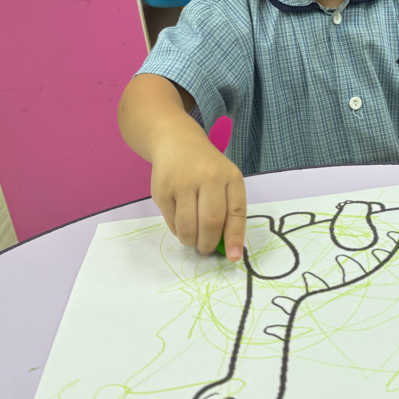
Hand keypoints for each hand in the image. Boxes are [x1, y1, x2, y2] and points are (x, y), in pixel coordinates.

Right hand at [150, 124, 246, 259]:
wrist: (176, 141)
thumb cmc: (207, 167)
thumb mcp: (226, 180)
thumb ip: (229, 210)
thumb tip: (228, 248)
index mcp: (230, 177)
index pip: (236, 212)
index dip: (235, 238)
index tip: (233, 257)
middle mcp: (208, 177)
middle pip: (211, 222)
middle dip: (208, 243)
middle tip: (205, 248)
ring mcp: (183, 183)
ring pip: (188, 226)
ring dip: (191, 241)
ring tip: (193, 240)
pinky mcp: (162, 190)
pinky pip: (171, 222)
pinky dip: (177, 230)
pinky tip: (181, 221)